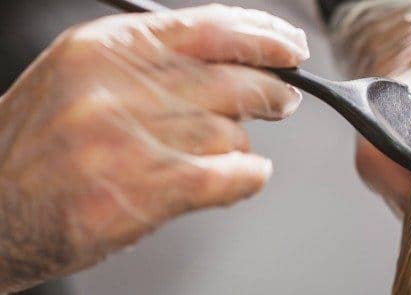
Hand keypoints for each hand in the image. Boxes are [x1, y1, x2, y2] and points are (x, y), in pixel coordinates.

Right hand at [0, 5, 307, 291]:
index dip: (262, 36)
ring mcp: (127, 140)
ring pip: (230, 132)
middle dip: (272, 91)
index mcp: (104, 49)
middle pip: (231, 80)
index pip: (208, 28)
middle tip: (284, 100)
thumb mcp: (83, 76)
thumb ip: (154, 62)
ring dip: (238, 144)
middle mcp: (114, 87)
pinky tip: (247, 176)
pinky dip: (249, 176)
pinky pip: (228, 174)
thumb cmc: (42, 144)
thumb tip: (234, 60)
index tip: (290, 46)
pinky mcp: (141, 191)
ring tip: (220, 153)